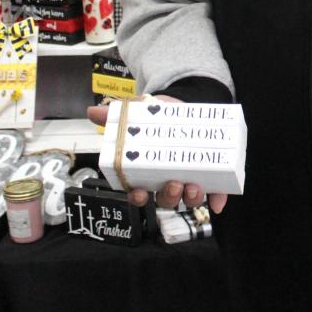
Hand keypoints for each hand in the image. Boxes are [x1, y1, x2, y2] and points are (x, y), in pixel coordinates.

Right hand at [87, 98, 227, 214]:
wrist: (186, 108)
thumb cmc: (159, 118)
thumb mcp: (138, 113)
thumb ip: (117, 115)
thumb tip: (93, 112)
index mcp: (148, 172)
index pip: (139, 193)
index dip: (138, 197)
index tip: (139, 193)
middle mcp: (167, 181)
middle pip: (166, 199)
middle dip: (170, 197)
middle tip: (174, 184)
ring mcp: (189, 180)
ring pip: (189, 199)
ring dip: (192, 198)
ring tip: (194, 186)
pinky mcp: (211, 176)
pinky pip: (215, 192)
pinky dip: (217, 198)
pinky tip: (218, 203)